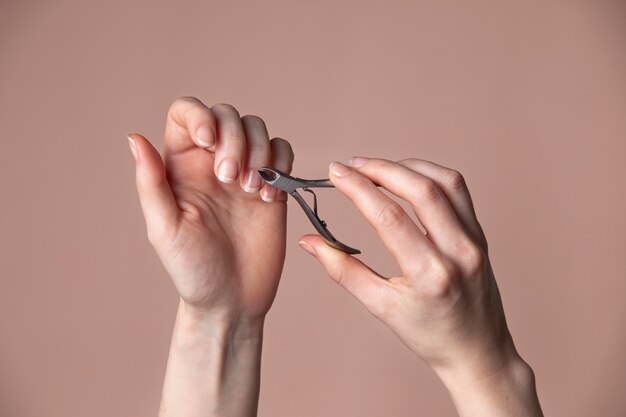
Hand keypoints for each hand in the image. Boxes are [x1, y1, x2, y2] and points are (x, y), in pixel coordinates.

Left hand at [128, 97, 293, 321]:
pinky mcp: (273, 187)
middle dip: (234, 139)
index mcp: (180, 165)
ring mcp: (245, 173)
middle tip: (230, 180)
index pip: (186, 112)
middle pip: (228, 115)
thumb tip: (134, 138)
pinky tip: (270, 198)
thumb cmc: (192, 270)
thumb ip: (150, 183)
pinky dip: (281, 165)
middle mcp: (212, 162)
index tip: (209, 141)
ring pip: (258, 128)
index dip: (200, 115)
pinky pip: (283, 152)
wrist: (232, 300)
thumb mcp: (164, 228)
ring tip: (252, 190)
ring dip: (260, 152)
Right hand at [298, 157, 541, 415]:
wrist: (476, 351)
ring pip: (444, 181)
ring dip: (407, 166)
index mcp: (429, 275)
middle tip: (351, 165)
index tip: (336, 173)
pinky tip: (407, 176)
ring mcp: (474, 240)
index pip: (389, 216)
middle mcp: (458, 252)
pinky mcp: (480, 234)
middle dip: (381, 168)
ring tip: (376, 167)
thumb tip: (310, 241)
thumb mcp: (380, 307)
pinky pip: (458, 191)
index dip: (358, 188)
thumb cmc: (429, 334)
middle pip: (421, 189)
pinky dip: (430, 174)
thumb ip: (342, 270)